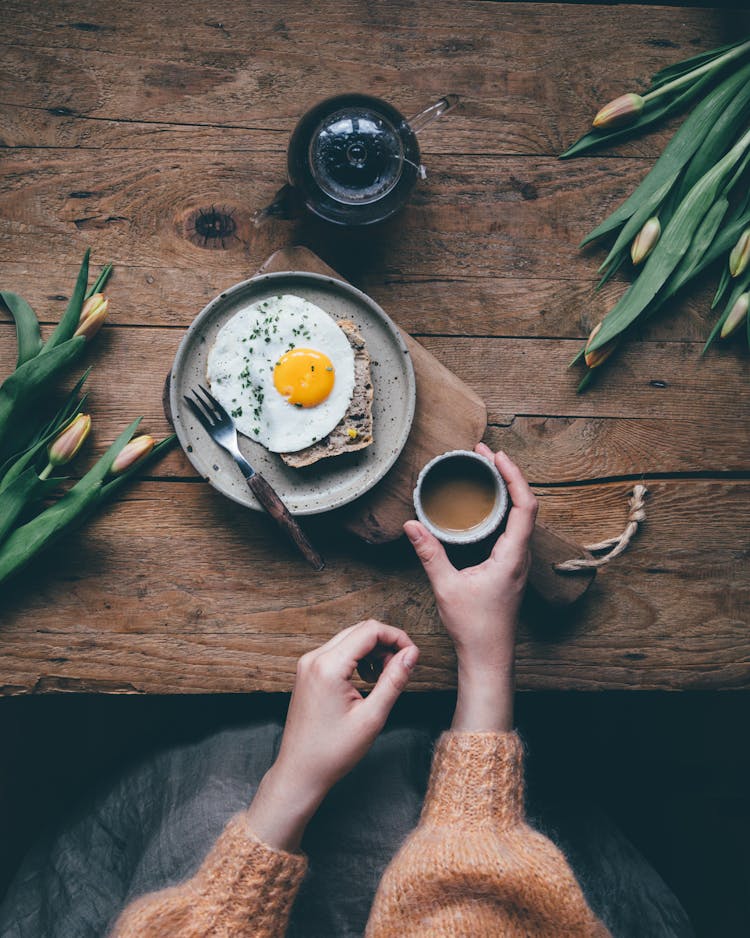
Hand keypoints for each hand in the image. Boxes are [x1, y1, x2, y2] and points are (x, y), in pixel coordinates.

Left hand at [246, 619, 418, 851]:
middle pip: (359, 631)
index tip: (412, 656)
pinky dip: (357, 658)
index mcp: (328, 666)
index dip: (397, 637)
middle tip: (401, 669)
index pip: (370, 631)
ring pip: (349, 639)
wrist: (300, 771)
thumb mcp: (372, 717)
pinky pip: (338, 652)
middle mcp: (314, 658)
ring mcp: (308, 664)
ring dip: (372, 651)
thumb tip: (411, 654)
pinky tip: (367, 680)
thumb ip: (394, 680)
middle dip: (386, 644)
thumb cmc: (333, 751)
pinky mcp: (308, 672)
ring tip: (384, 678)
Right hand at [404, 446, 536, 731]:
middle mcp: (521, 556)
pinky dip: (501, 510)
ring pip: (520, 517)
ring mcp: (518, 563)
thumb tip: (412, 524)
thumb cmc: (474, 627)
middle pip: (525, 504)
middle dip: (506, 475)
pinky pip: (512, 530)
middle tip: (483, 456)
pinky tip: (483, 507)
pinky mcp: (510, 568)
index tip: (495, 456)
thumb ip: (429, 553)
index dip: (513, 476)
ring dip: (506, 492)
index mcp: (512, 556)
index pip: (524, 505)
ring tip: (484, 472)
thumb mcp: (446, 586)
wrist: (489, 657)